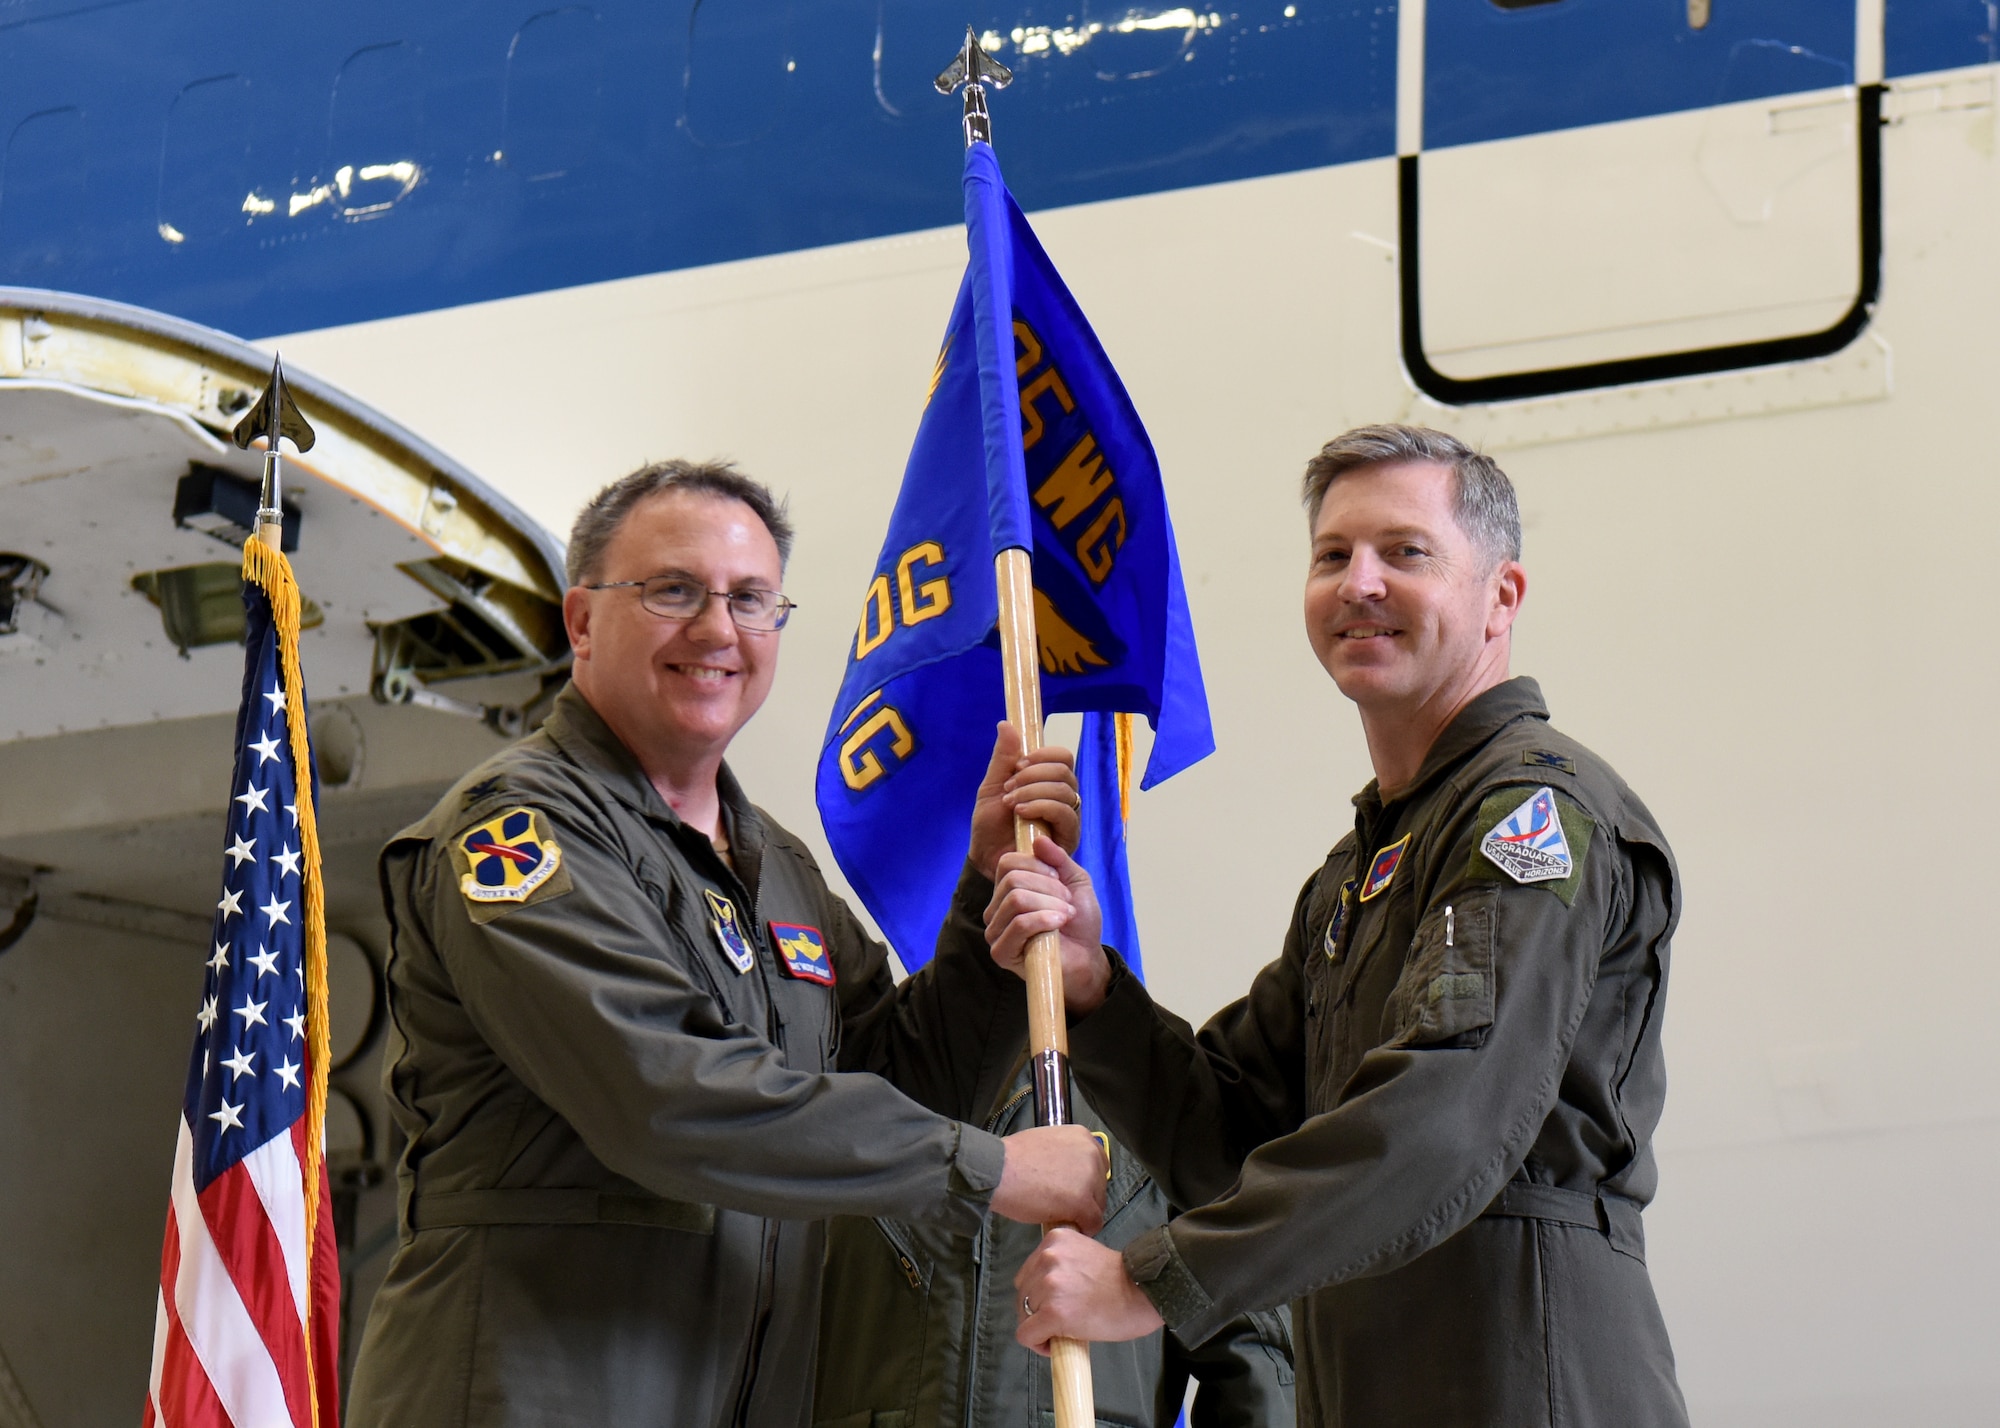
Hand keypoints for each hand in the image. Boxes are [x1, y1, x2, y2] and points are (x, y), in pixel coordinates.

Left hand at [969, 723, 1080, 880]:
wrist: (985, 858)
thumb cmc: (991, 826)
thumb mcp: (992, 787)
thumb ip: (1003, 758)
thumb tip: (1006, 724)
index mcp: (1047, 782)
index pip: (1063, 757)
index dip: (1043, 755)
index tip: (1017, 765)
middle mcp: (1063, 798)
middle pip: (1065, 770)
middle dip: (1034, 774)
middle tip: (1010, 787)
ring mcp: (1067, 818)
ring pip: (1066, 790)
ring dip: (1034, 791)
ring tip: (1011, 803)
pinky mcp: (1068, 838)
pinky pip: (1066, 814)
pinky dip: (1041, 807)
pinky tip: (1020, 813)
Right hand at [985, 837, 1110, 1014]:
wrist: (1087, 957)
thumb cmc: (1079, 922)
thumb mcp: (1074, 881)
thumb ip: (1059, 859)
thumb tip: (1039, 840)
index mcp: (1007, 890)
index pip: (1007, 862)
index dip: (1037, 865)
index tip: (1060, 879)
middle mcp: (995, 909)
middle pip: (1013, 880)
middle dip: (1048, 887)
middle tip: (1067, 902)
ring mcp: (995, 931)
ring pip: (1016, 899)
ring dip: (1050, 904)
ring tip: (1066, 915)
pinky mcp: (1001, 952)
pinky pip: (1019, 923)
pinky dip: (1044, 919)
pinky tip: (1059, 924)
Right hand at [992, 1125, 1107, 1234]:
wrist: (998, 1170)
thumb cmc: (1012, 1158)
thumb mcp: (1046, 1142)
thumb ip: (1065, 1155)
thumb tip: (1069, 1175)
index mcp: (1082, 1137)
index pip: (1098, 1165)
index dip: (1086, 1182)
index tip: (1072, 1190)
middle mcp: (1091, 1154)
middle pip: (1100, 1187)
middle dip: (1085, 1198)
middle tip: (1063, 1205)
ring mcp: (1089, 1178)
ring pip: (1098, 1206)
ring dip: (1082, 1214)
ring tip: (1060, 1215)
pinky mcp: (1082, 1201)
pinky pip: (1093, 1223)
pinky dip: (1082, 1228)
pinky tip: (1066, 1225)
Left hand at [1015, 1227, 1164, 1352]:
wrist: (1145, 1292)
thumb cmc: (1122, 1279)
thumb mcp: (1084, 1256)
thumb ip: (1061, 1266)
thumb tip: (1043, 1292)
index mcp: (1054, 1240)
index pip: (1028, 1273)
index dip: (1039, 1295)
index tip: (1058, 1305)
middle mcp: (1047, 1258)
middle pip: (1023, 1294)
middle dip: (1037, 1310)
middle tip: (1062, 1321)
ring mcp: (1049, 1285)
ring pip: (1023, 1316)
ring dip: (1040, 1327)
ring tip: (1065, 1331)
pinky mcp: (1053, 1313)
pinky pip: (1027, 1335)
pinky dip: (1038, 1344)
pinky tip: (1057, 1345)